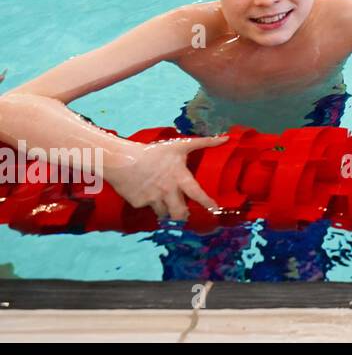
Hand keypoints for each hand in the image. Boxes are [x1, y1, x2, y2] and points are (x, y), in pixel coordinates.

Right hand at [104, 135, 226, 221]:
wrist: (122, 160)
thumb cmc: (152, 152)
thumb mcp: (179, 145)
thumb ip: (203, 142)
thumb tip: (226, 138)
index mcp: (179, 177)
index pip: (197, 194)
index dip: (208, 203)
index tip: (215, 211)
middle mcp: (168, 191)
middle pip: (180, 213)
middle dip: (184, 216)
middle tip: (185, 214)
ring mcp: (153, 199)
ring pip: (164, 213)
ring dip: (167, 211)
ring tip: (166, 204)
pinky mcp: (139, 203)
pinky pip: (148, 208)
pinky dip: (150, 204)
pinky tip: (147, 195)